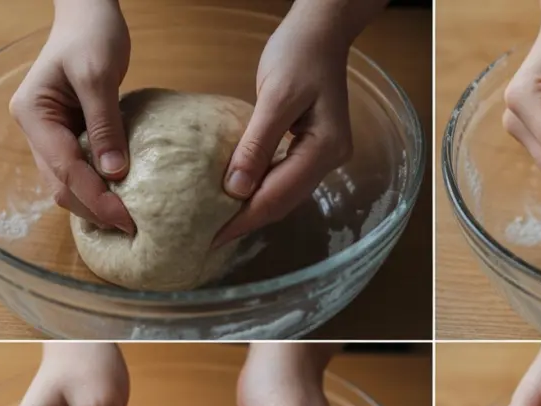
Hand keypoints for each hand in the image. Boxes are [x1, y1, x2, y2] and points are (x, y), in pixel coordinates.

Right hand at [9, 0, 134, 232]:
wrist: (89, 15)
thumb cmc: (92, 37)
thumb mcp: (99, 76)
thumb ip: (105, 124)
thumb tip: (114, 173)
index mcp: (33, 114)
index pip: (63, 168)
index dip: (94, 197)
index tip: (125, 219)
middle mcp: (36, 129)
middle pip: (60, 184)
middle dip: (93, 209)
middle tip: (131, 227)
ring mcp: (50, 134)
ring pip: (67, 183)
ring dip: (95, 204)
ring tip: (128, 221)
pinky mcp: (70, 135)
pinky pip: (81, 171)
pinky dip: (99, 188)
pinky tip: (122, 201)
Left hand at [213, 0, 385, 245]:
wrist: (322, 31)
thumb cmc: (299, 55)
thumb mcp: (276, 97)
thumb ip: (257, 143)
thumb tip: (235, 189)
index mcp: (325, 148)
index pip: (279, 194)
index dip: (246, 218)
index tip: (214, 236)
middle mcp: (330, 159)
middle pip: (285, 200)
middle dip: (248, 221)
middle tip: (210, 239)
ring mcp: (324, 155)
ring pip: (286, 193)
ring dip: (254, 209)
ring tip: (221, 224)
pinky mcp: (313, 147)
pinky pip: (285, 178)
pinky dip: (262, 190)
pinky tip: (240, 196)